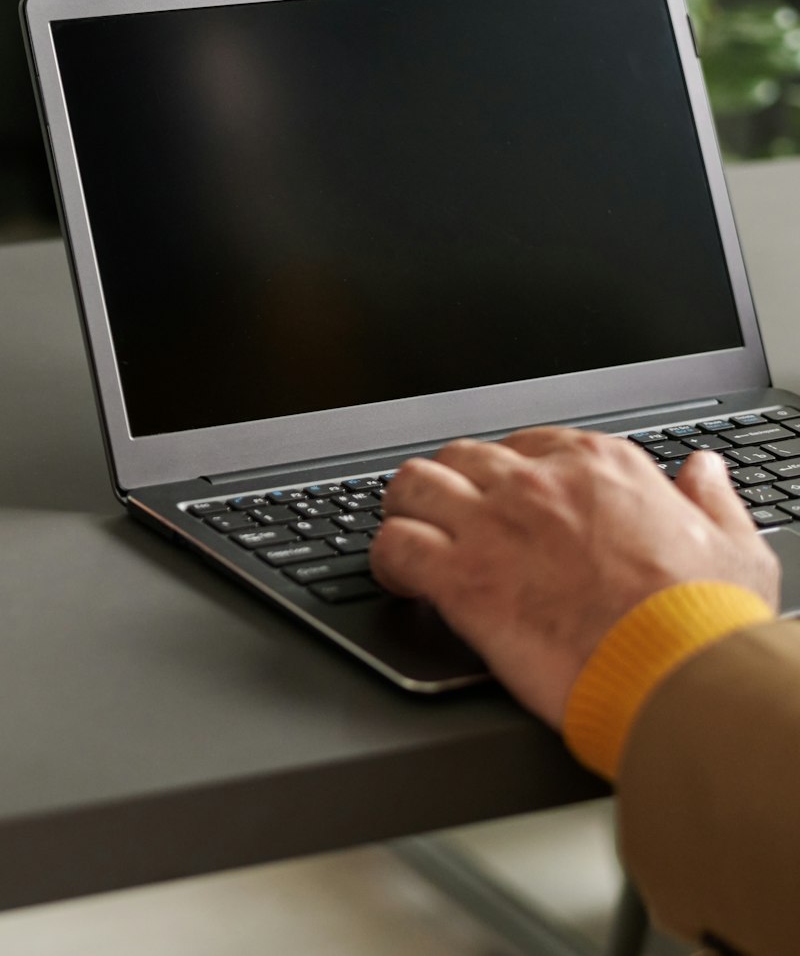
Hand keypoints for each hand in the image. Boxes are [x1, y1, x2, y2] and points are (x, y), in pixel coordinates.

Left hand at [373, 428, 778, 724]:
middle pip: (460, 458)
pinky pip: (392, 546)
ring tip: (413, 539)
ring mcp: (491, 525)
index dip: (507, 476)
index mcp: (599, 467)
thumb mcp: (734, 547)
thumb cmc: (704, 622)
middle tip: (449, 522)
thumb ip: (709, 500)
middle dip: (450, 487)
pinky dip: (386, 561)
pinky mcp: (459, 577)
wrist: (675, 673)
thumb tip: (704, 470)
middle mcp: (537, 483)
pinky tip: (400, 580)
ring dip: (406, 511)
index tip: (505, 503)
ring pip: (412, 486)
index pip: (525, 446)